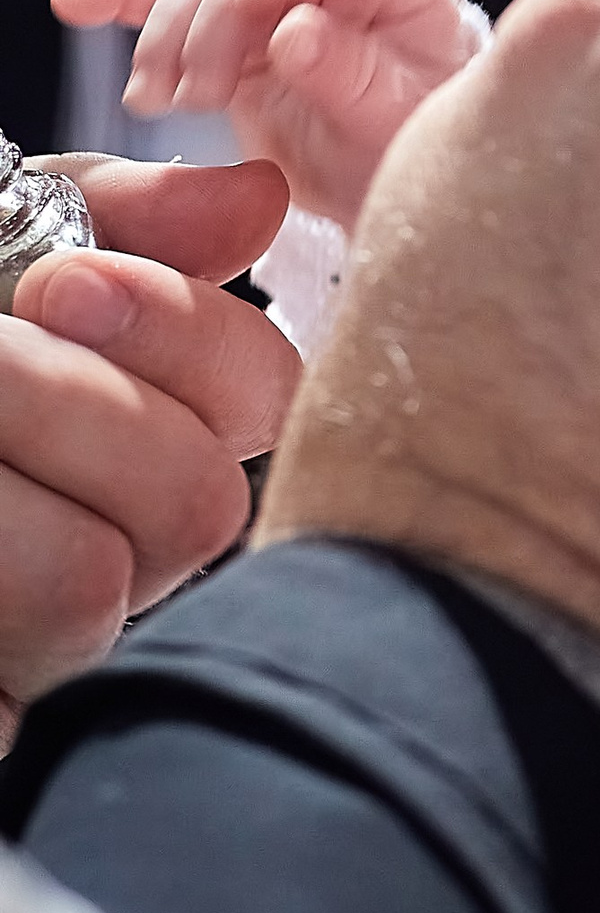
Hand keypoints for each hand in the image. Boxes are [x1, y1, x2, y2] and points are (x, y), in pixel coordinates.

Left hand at [0, 154, 297, 703]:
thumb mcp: (1, 234)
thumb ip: (119, 218)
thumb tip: (261, 198)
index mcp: (146, 426)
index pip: (255, 396)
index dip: (185, 335)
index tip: (65, 281)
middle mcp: (121, 540)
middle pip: (198, 498)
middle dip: (77, 404)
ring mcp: (55, 638)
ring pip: (96, 576)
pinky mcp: (2, 713)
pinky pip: (28, 642)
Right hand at [55, 0, 480, 229]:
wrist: (386, 176)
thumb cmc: (413, 139)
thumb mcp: (396, 117)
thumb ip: (349, 72)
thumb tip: (294, 33)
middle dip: (212, 23)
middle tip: (200, 96)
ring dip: (168, 41)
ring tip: (159, 101)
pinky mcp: (231, 32)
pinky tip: (77, 1)